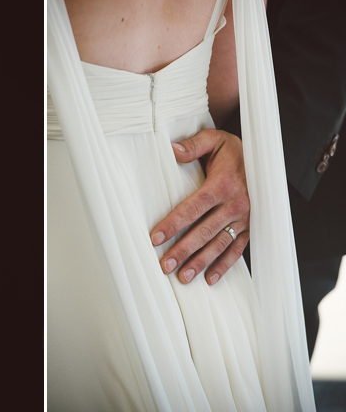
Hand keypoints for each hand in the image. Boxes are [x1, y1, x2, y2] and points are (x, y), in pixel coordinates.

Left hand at [150, 129, 249, 284]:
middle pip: (204, 232)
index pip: (194, 208)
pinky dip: (224, 265)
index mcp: (223, 184)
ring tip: (183, 277)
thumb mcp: (214, 140)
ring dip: (201, 262)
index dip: (174, 224)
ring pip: (219, 244)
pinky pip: (237, 249)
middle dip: (184, 250)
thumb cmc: (232, 151)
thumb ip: (193, 145)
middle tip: (165, 265)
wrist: (262, 157)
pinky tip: (210, 278)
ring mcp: (244, 218)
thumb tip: (172, 150)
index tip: (156, 238)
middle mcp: (236, 204)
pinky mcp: (249, 226)